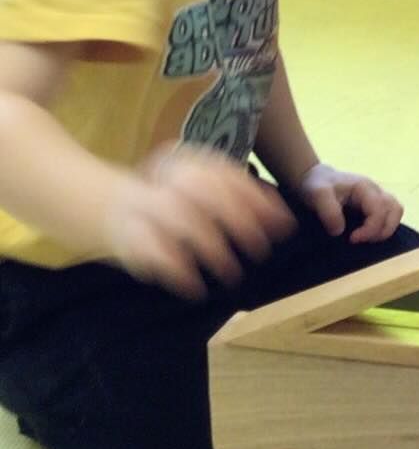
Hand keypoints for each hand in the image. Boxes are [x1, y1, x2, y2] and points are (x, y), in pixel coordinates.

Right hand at [104, 145, 295, 300]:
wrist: (105, 207)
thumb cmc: (168, 202)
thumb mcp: (203, 193)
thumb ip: (239, 201)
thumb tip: (283, 222)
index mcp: (186, 160)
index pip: (226, 174)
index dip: (257, 199)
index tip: (283, 225)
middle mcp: (163, 177)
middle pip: (205, 191)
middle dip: (239, 220)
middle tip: (261, 250)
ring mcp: (141, 203)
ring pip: (180, 219)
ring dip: (212, 248)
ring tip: (231, 273)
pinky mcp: (124, 233)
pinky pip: (152, 250)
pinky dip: (176, 270)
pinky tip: (194, 288)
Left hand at [293, 161, 402, 243]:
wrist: (315, 178)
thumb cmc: (317, 185)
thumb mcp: (318, 194)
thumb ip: (329, 211)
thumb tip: (340, 231)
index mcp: (364, 187)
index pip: (379, 210)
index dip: (370, 229)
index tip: (352, 240)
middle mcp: (376, 190)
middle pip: (395, 210)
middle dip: (382, 230)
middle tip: (362, 241)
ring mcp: (377, 196)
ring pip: (396, 211)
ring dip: (387, 228)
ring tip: (368, 239)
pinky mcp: (375, 204)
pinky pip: (390, 215)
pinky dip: (383, 226)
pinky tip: (367, 235)